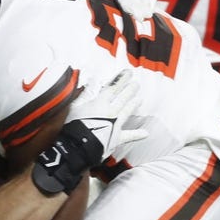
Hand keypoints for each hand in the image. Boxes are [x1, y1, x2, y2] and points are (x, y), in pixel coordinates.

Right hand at [32, 71, 144, 194]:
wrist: (78, 146)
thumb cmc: (73, 126)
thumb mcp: (75, 106)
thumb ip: (85, 93)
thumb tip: (92, 80)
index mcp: (100, 102)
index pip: (113, 87)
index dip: (121, 79)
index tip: (128, 73)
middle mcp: (111, 111)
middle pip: (123, 97)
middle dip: (130, 89)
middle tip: (136, 83)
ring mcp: (116, 124)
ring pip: (127, 111)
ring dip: (134, 104)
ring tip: (139, 99)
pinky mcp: (116, 138)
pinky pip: (129, 136)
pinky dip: (137, 134)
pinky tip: (145, 133)